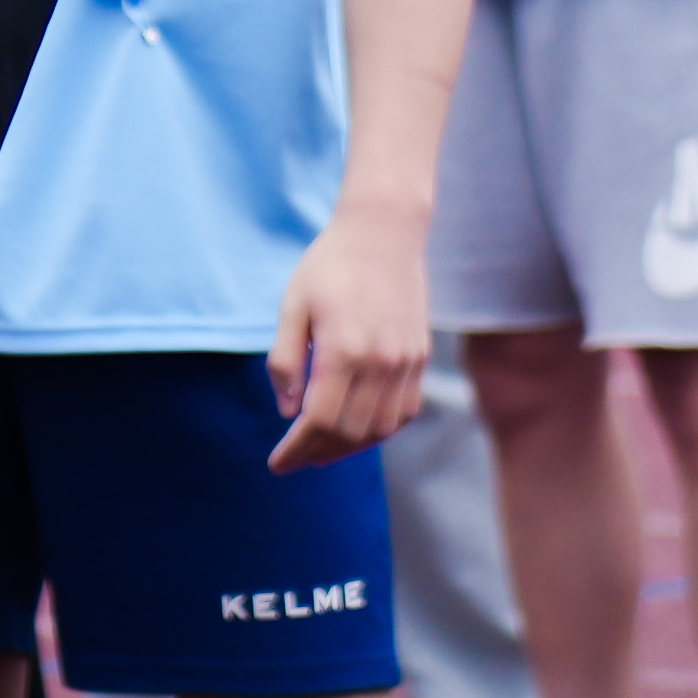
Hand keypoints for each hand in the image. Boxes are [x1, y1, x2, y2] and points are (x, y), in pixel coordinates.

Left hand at [265, 203, 432, 469]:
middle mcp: (381, 363)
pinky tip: (358, 429)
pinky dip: (380, 430)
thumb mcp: (293, 306)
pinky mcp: (421, 358)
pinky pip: (404, 412)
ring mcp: (406, 363)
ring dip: (349, 448)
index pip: (319, 421)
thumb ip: (286, 360)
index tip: (277, 463)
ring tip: (322, 450)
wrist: (384, 233)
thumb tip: (288, 411)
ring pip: (380, 429)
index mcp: (344, 350)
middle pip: (349, 433)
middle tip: (295, 459)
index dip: (296, 449)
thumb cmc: (330, 266)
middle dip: (318, 453)